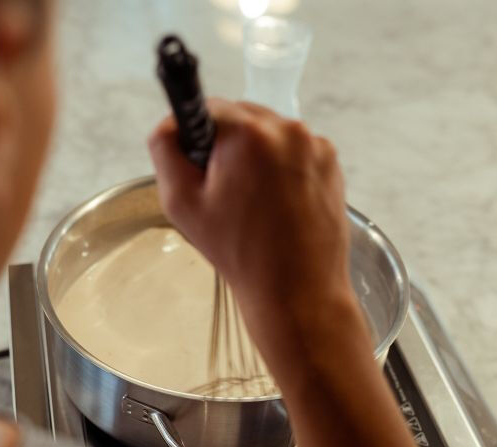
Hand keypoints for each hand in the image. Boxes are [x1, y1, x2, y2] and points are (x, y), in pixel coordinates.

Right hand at [148, 99, 356, 350]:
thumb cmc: (240, 252)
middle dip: (227, 147)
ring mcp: (315, 145)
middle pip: (241, 117)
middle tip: (225, 193)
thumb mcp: (182, 203)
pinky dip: (282, 169)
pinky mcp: (331, 162)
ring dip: (256, 157)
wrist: (297, 289)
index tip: (199, 167)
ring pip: (269, 134)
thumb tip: (168, 123)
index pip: (208, 108)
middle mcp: (288, 130)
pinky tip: (276, 205)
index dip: (196, 138)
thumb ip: (165, 150)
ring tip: (254, 204)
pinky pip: (294, 151)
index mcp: (248, 134)